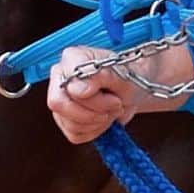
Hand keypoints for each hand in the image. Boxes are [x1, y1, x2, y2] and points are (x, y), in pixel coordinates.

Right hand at [47, 44, 193, 143]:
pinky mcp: (65, 120)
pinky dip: (95, 131)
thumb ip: (100, 77)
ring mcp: (60, 99)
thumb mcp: (123, 75)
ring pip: (69, 123)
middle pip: (59, 104)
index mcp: (72, 58)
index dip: (87, 94)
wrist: (134, 92)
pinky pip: (75, 134)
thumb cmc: (128, 78)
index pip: (66, 81)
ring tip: (111, 108)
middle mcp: (60, 76)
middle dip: (93, 111)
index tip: (109, 93)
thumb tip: (78, 89)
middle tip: (115, 104)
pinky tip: (104, 118)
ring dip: (98, 122)